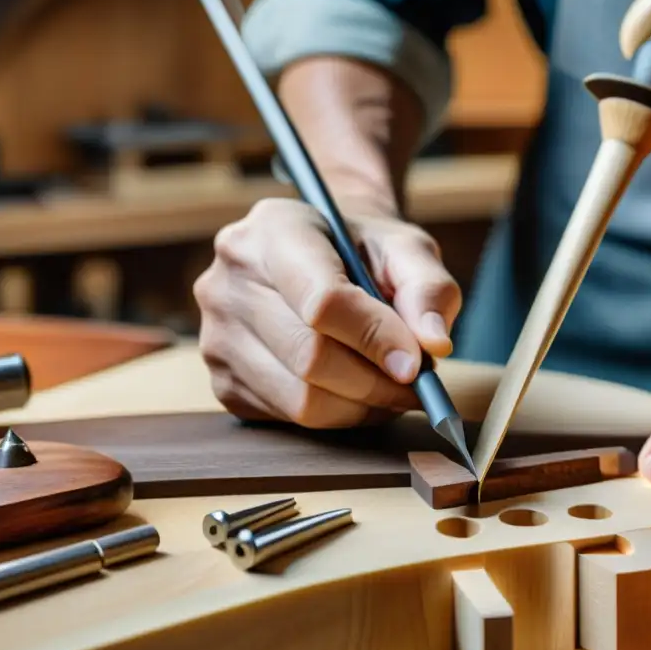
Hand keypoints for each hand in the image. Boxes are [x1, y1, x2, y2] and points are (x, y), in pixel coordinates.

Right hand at [194, 198, 461, 427]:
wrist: (321, 256)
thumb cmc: (365, 251)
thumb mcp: (406, 249)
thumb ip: (427, 288)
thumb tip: (434, 344)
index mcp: (273, 230)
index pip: (321, 300)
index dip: (375, 339)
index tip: (417, 364)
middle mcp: (228, 281)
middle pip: (310, 357)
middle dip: (375, 381)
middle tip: (416, 384)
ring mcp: (216, 334)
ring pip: (300, 399)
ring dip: (361, 405)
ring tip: (391, 387)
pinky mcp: (222, 380)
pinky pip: (288, 420)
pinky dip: (337, 416)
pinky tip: (356, 391)